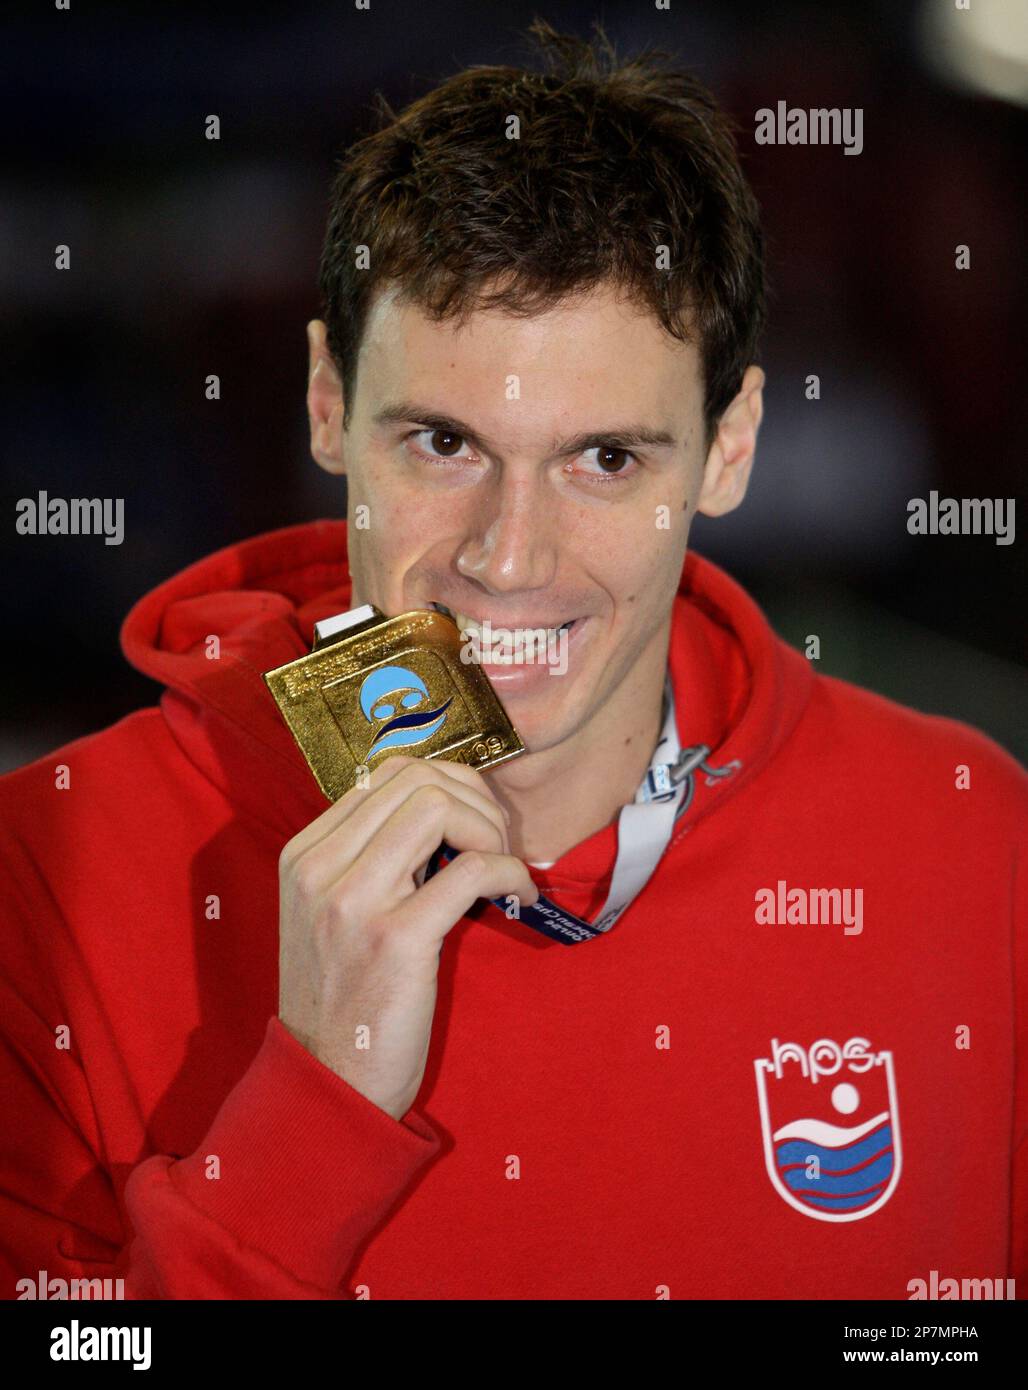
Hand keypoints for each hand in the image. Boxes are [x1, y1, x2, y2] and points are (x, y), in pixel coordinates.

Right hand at [277, 756, 538, 1119]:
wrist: (327, 1083)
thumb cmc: (343, 999)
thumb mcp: (331, 914)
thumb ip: (367, 860)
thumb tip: (441, 811)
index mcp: (303, 854)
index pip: (386, 772)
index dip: (448, 784)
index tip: (473, 824)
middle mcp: (320, 867)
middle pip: (417, 778)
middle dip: (475, 799)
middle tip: (497, 843)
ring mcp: (354, 901)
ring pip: (439, 806)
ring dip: (491, 828)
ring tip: (503, 865)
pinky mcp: (396, 939)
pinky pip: (472, 869)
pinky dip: (509, 872)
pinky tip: (519, 895)